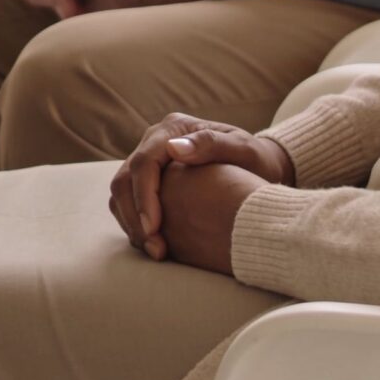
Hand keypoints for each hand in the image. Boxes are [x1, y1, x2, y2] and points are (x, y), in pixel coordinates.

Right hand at [108, 114, 291, 263]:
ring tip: (155, 251)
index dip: (144, 196)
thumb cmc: (255, 159)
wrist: (258, 167)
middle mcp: (154, 141)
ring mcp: (149, 160)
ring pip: (121, 192)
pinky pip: (128, 202)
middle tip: (154, 248)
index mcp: (173, 128)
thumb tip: (174, 149)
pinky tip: (154, 244)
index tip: (153, 227)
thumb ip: (212, 144)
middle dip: (134, 216)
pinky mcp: (148, 180)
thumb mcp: (243, 150)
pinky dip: (135, 224)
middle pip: (125, 178)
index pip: (144, 162)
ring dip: (131, 224)